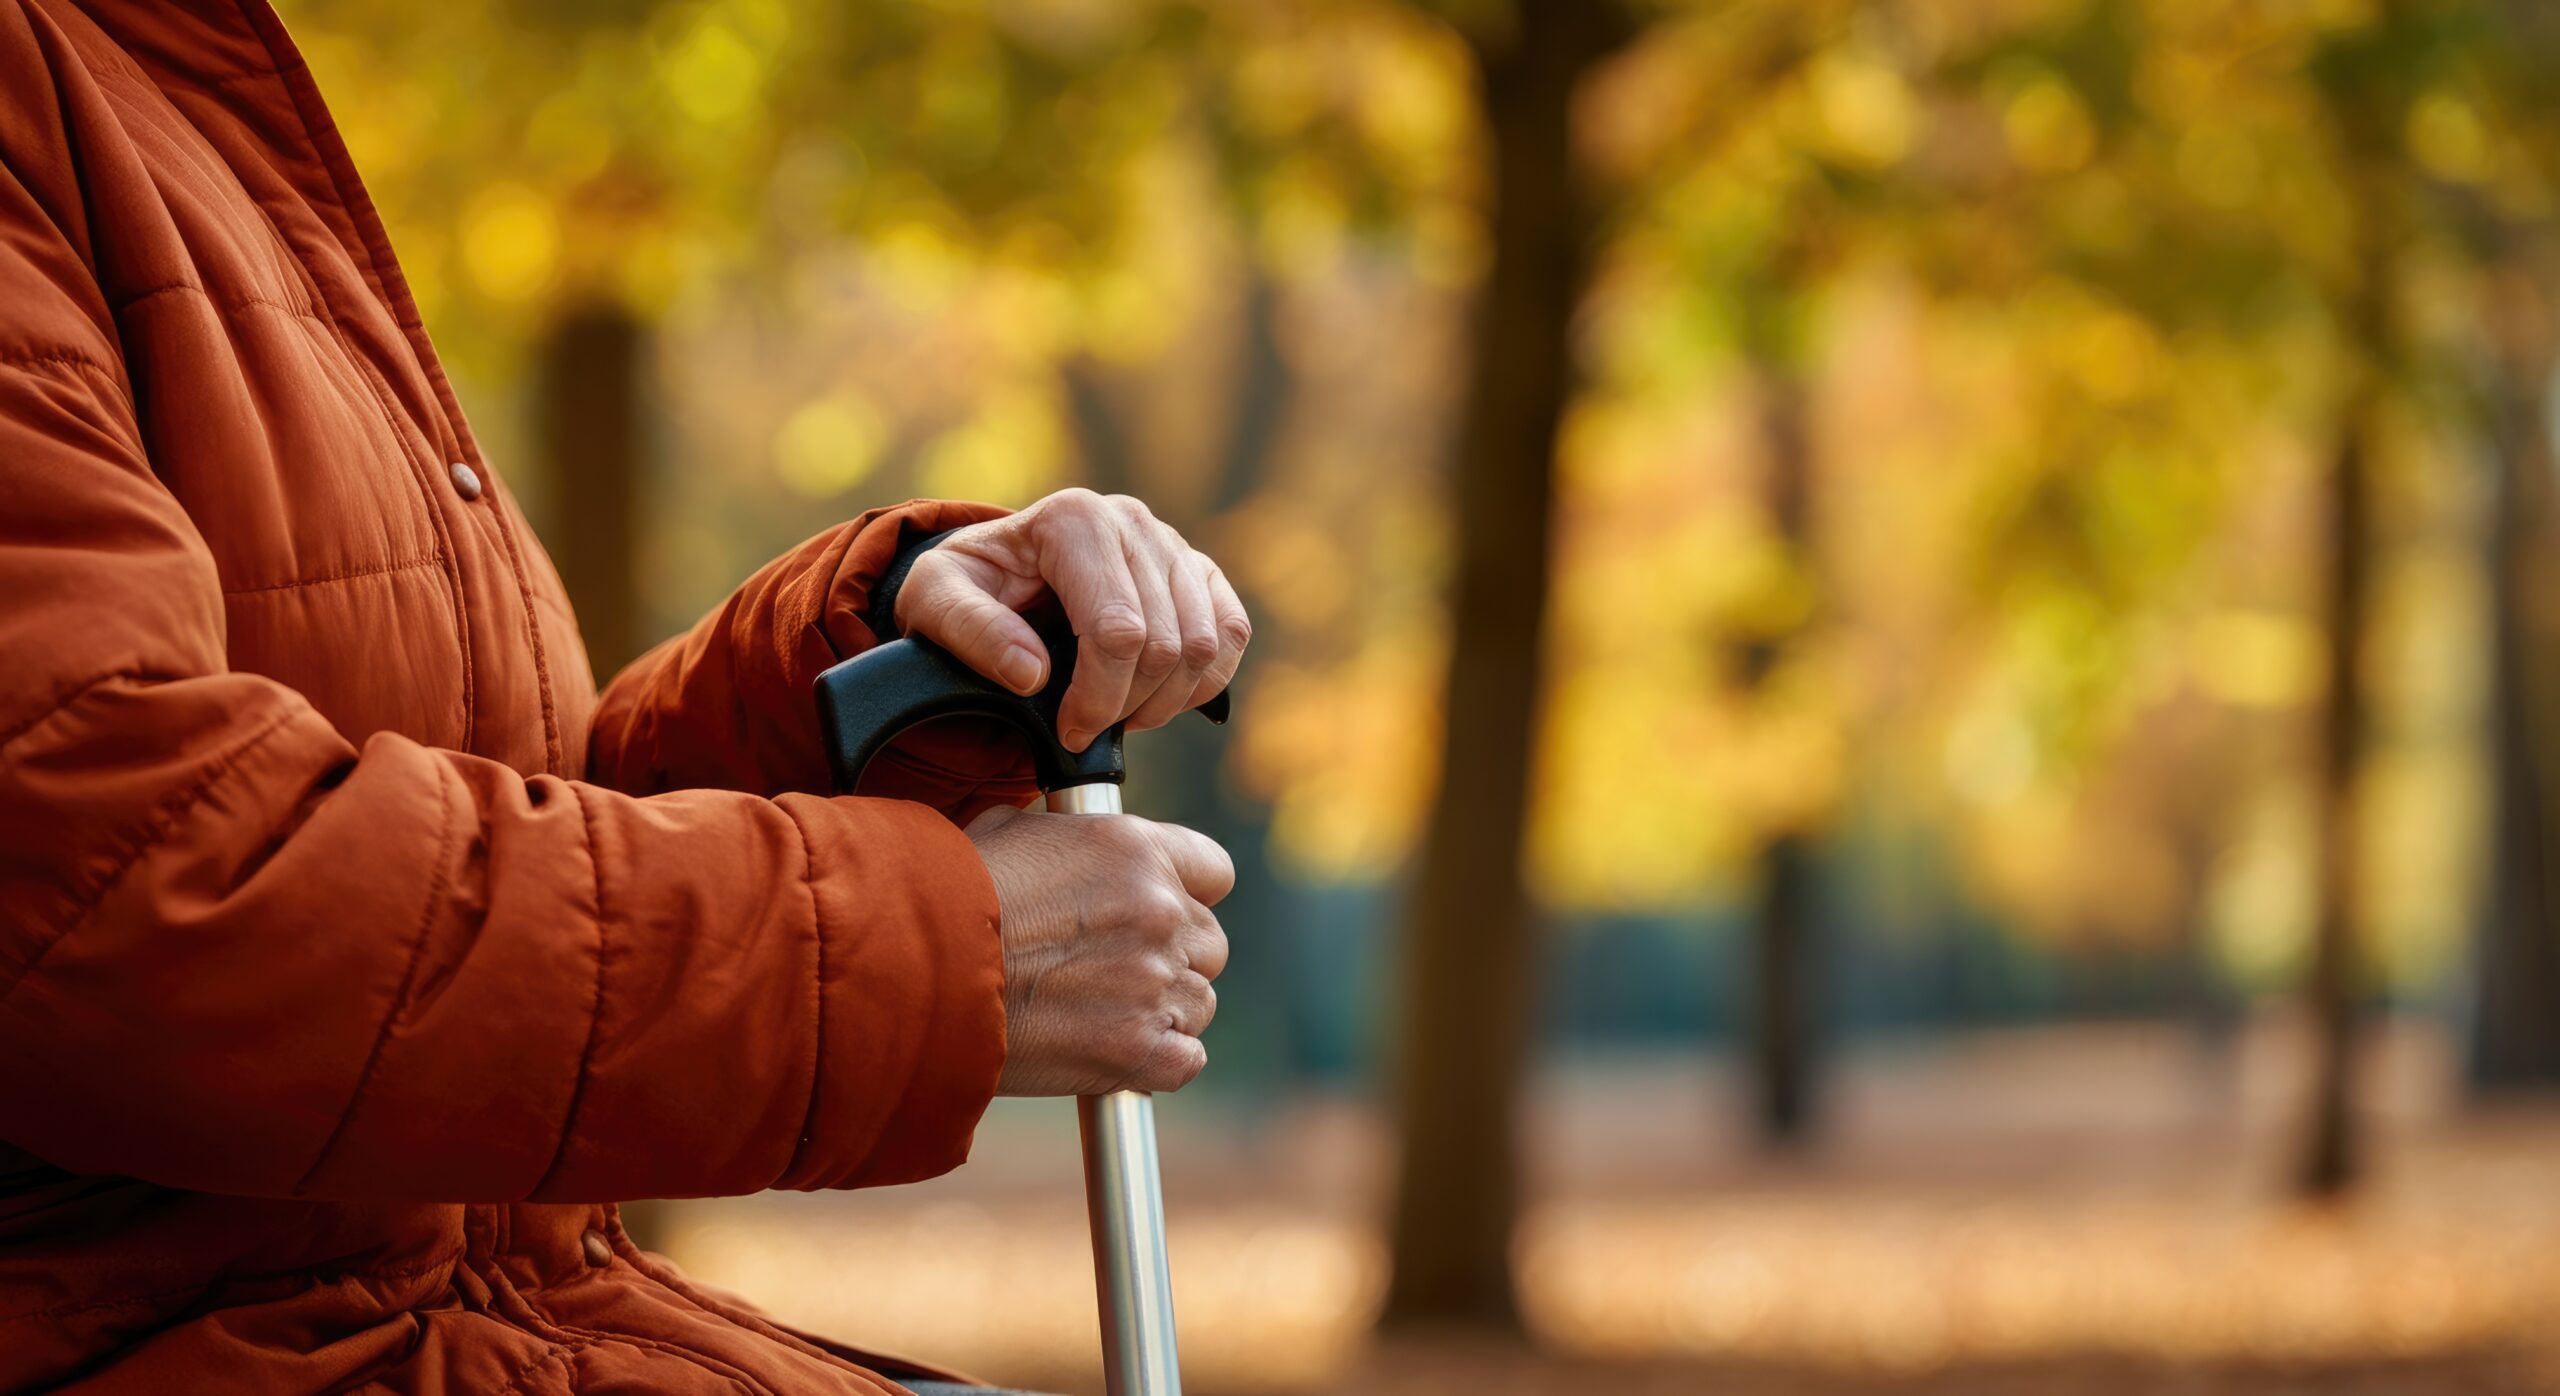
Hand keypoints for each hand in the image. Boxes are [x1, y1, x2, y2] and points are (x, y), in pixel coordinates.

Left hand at [894, 488, 1250, 751]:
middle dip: (1127, 705)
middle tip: (1087, 728)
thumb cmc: (967, 587)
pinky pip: (1231, 633)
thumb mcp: (934, 600)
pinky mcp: (1198, 570)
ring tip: (1118, 713)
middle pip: (1164, 644)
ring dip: (1165, 701)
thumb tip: (1033, 674)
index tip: (1069, 730)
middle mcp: (1131, 520)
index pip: (1117, 629)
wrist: (997, 573)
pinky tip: (1159, 696)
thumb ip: (972, 631)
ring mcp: (1171, 543)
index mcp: (1074, 520)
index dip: (1099, 697)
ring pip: (1204, 645)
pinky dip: (1204, 680)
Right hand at [965, 804, 1233, 1096]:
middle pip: (1210, 943)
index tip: (1162, 912)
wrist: (908, 970)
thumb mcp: (1008, 833)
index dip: (1189, 894)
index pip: (1214, 872)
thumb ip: (1067, 843)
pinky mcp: (1138, 1048)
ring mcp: (1153, 982)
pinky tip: (1119, 1054)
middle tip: (1115, 971)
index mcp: (1135, 850)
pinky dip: (1160, 1061)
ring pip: (1200, 1003)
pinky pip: (1187, 1059)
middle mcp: (1158, 911)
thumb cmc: (944, 897)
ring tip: (1101, 1014)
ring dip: (1163, 1011)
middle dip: (1172, 958)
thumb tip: (1065, 849)